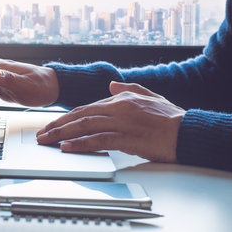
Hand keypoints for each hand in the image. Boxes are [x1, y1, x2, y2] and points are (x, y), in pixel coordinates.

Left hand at [36, 81, 184, 162]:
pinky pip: (98, 141)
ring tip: (46, 140)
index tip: (54, 124)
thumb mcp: (151, 96)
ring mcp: (122, 123)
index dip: (67, 116)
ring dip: (62, 134)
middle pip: (80, 115)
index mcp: (122, 98)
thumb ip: (129, 88)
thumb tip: (111, 84)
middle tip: (41, 133)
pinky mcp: (128, 139)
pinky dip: (80, 144)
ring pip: (84, 126)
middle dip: (57, 124)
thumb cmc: (172, 118)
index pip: (87, 107)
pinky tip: (67, 147)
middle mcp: (119, 107)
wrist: (190, 131)